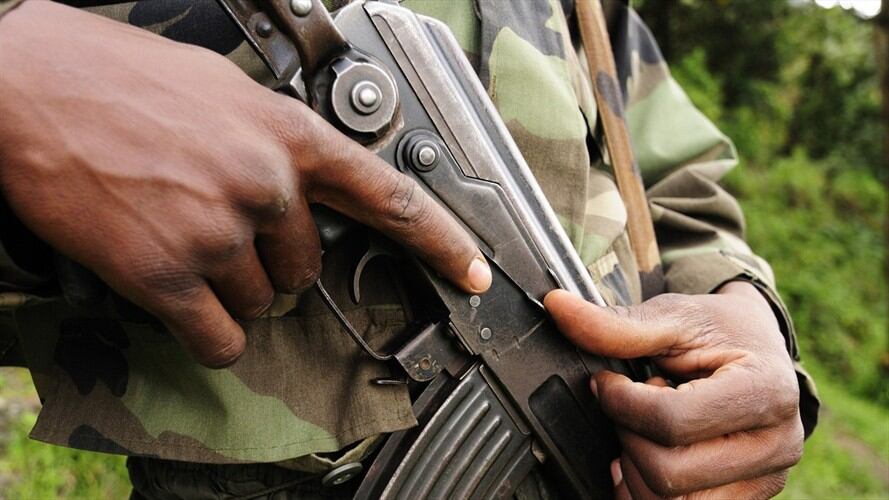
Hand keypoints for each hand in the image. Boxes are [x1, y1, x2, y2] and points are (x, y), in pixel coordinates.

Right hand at [0, 1, 490, 366]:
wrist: (25, 87)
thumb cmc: (117, 80)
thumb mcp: (222, 90)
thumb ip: (274, 139)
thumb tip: (297, 180)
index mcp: (286, 133)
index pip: (388, 195)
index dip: (440, 240)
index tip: (472, 270)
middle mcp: (264, 184)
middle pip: (305, 267)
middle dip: (269, 261)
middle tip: (219, 229)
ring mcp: (217, 232)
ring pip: (261, 303)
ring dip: (229, 289)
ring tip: (180, 240)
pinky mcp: (167, 275)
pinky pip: (220, 338)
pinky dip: (208, 334)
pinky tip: (182, 304)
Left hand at [545, 282, 802, 498]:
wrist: (757, 348)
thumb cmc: (719, 330)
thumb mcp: (671, 317)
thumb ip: (616, 323)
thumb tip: (557, 307)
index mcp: (767, 392)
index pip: (672, 422)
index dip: (621, 403)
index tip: (608, 383)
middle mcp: (777, 444)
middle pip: (668, 472)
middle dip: (627, 436)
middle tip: (630, 405)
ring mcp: (765, 479)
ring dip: (636, 466)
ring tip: (645, 428)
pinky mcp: (747, 499)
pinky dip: (645, 488)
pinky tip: (643, 455)